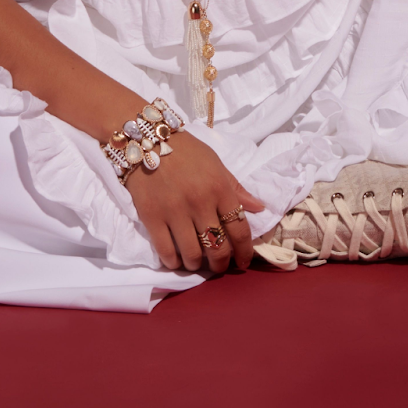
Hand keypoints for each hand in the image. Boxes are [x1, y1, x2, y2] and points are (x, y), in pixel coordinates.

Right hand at [125, 130, 265, 272]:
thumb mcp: (217, 164)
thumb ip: (237, 188)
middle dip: (221, 264)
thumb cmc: (187, 152)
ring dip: (197, 265)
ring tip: (197, 263)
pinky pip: (166, 251)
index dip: (245, 251)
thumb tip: (260, 208)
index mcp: (220, 188)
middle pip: (217, 247)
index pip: (240, 229)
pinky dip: (173, 262)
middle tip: (219, 267)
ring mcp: (175, 212)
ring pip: (192, 254)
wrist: (148, 140)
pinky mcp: (152, 218)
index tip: (243, 262)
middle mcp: (200, 203)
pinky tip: (176, 260)